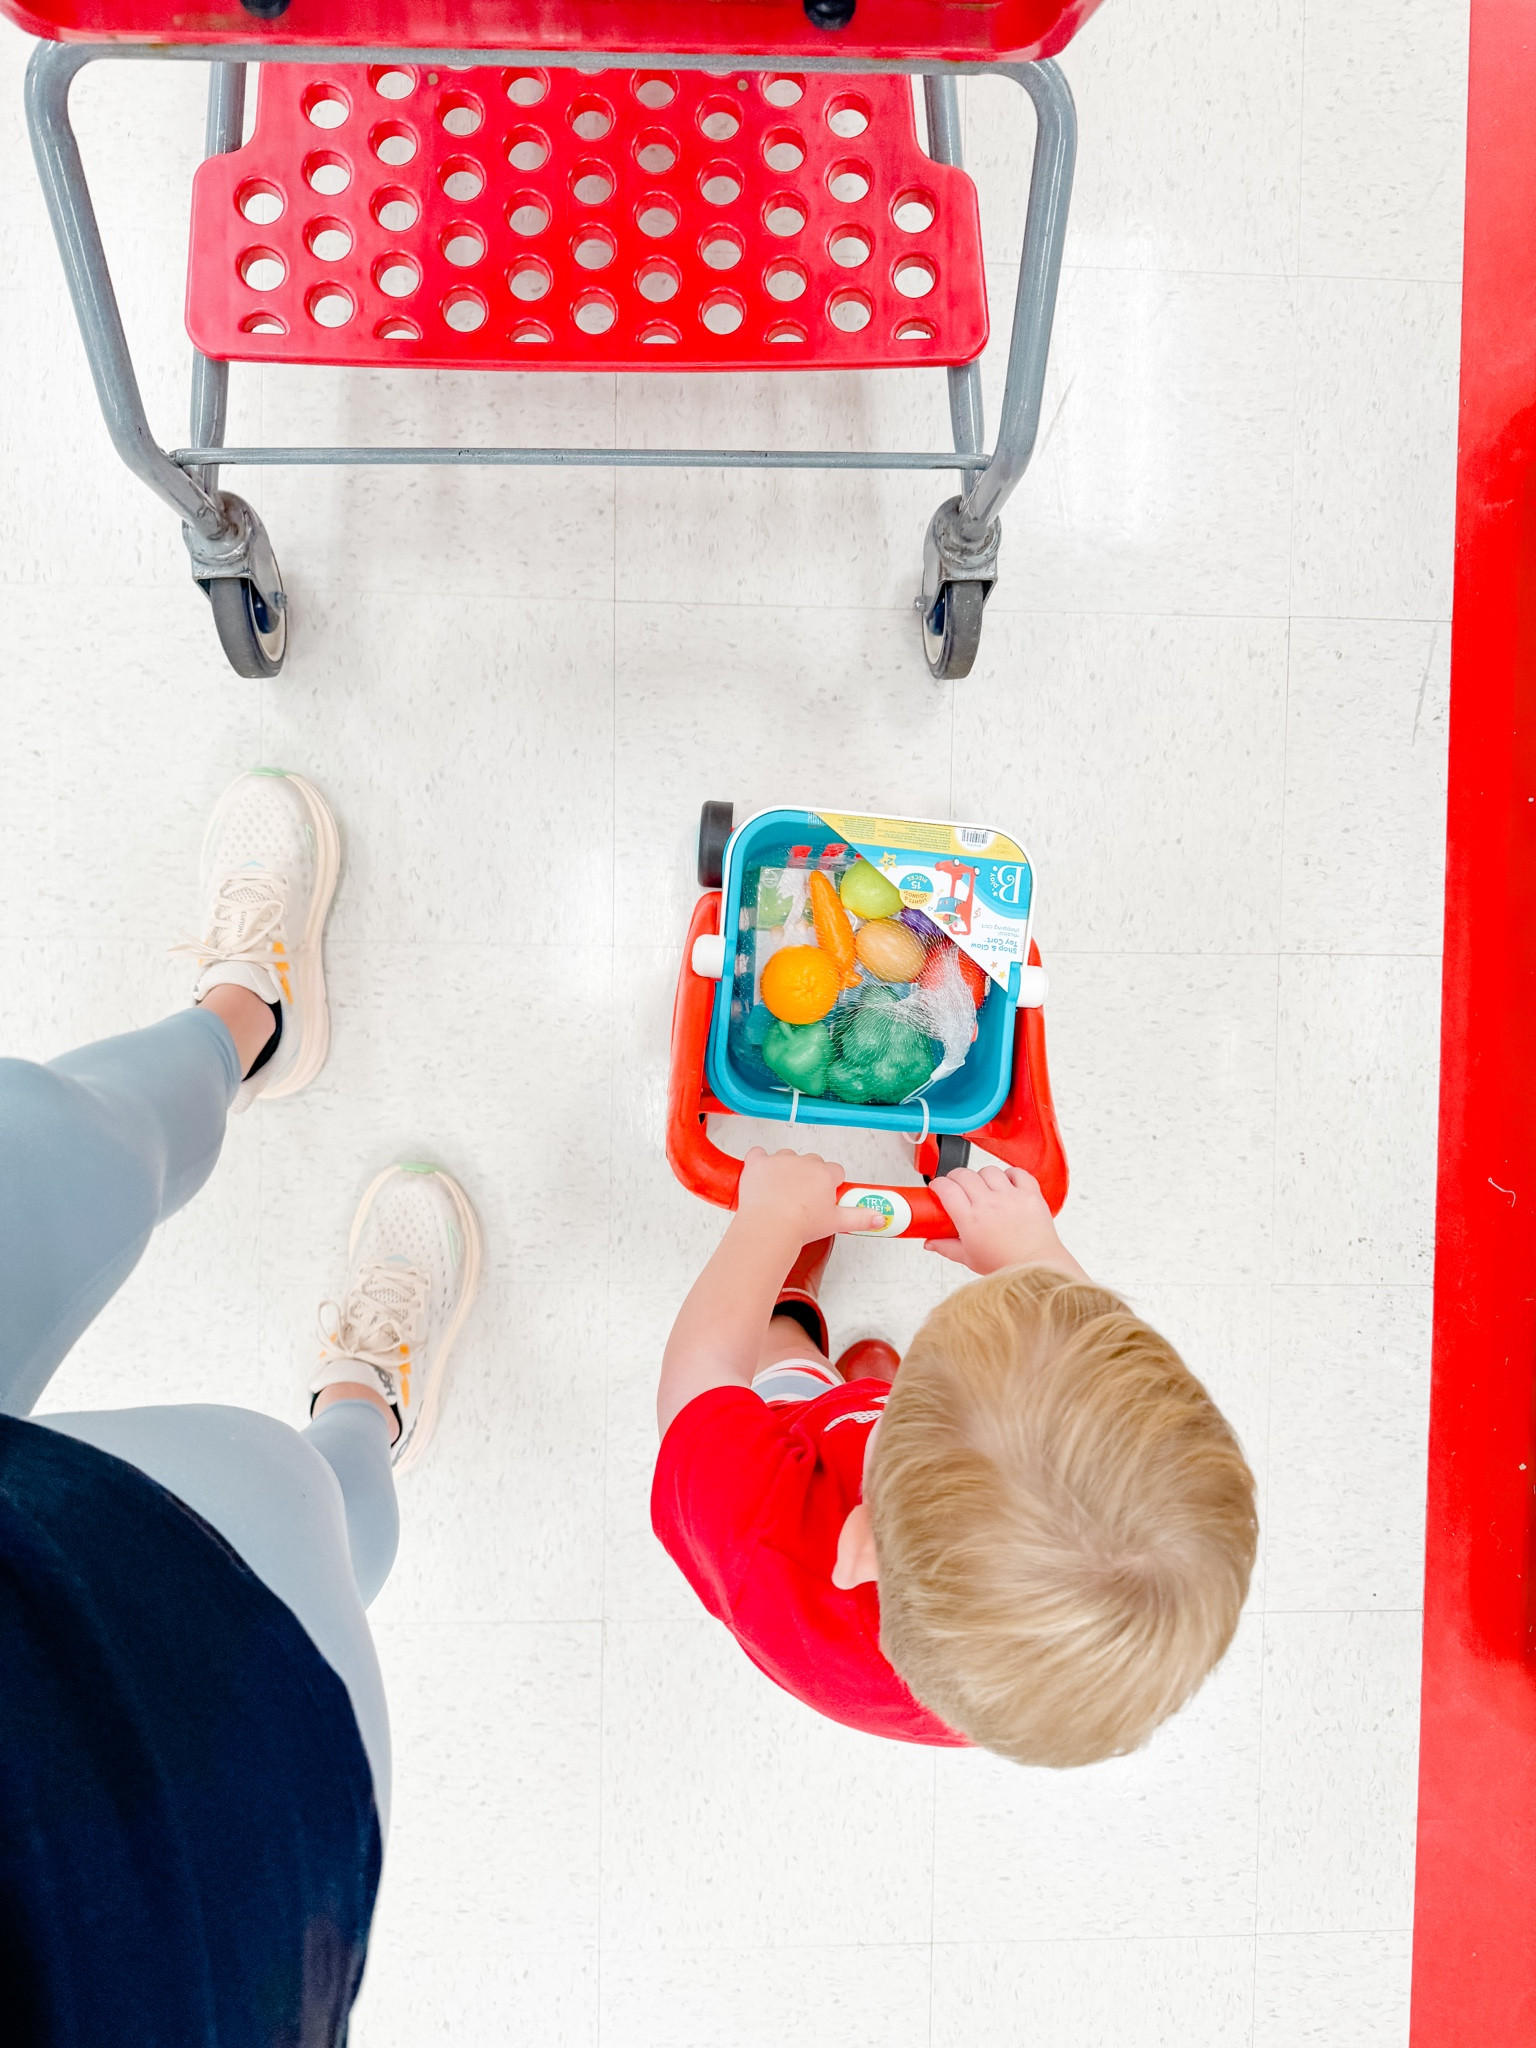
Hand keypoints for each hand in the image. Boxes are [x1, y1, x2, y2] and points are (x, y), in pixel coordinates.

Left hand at [735, 1147, 885, 1246]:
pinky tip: (761, 1173)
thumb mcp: (836, 1223)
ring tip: (782, 1189)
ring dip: (785, 1167)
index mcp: (824, 1174)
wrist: (770, 1226)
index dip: (830, 1184)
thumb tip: (880, 1218)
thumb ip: (861, 1217)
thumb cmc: (800, 1225)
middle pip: (812, 1162)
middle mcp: (803, 1162)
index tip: (824, 1195)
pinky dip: (758, 1161)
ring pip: (787, 1156)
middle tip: (803, 1197)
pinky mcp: (758, 1163)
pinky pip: (758, 1153)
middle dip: (809, 1175)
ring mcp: (779, 1161)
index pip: (834, 1171)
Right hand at [926, 1165, 1086, 1277]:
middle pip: (964, 1175)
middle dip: (956, 1178)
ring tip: (984, 1189)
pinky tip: (1007, 1186)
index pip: (947, 1188)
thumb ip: (946, 1247)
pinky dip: (1010, 1175)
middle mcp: (990, 1204)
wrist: (1037, 1267)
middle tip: (957, 1187)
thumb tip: (930, 1242)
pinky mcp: (1030, 1193)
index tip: (938, 1187)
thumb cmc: (1005, 1265)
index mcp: (971, 1219)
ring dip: (982, 1177)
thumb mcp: (968, 1258)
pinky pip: (1017, 1172)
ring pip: (988, 1171)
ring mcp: (1011, 1196)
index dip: (938, 1184)